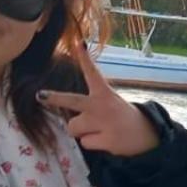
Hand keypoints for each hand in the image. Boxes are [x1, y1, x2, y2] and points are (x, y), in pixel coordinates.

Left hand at [38, 46, 159, 156]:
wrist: (146, 134)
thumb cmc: (120, 116)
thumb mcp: (109, 102)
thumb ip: (89, 104)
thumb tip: (67, 115)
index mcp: (105, 94)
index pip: (93, 73)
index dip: (85, 58)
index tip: (78, 43)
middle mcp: (103, 107)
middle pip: (72, 101)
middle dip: (55, 98)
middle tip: (40, 96)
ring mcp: (105, 124)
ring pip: (73, 128)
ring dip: (81, 131)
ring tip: (98, 130)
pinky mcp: (107, 141)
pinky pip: (85, 143)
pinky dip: (93, 143)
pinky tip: (106, 139)